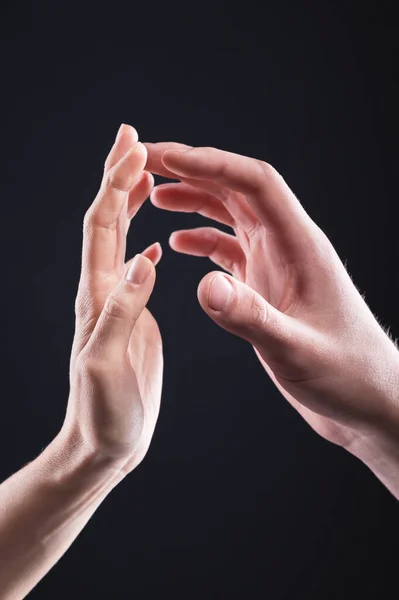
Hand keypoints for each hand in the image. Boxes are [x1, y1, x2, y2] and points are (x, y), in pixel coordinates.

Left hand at [62, 125, 162, 473]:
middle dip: (117, 176)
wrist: (102, 443)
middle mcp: (102, 292)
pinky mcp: (130, 319)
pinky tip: (154, 241)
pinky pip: (133, 271)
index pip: (103, 228)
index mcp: (98, 298)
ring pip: (117, 241)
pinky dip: (141, 244)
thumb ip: (123, 312)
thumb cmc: (105, 414)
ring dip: (128, 203)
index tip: (133, 148)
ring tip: (143, 174)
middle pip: (105, 222)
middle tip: (132, 139)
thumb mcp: (110, 365)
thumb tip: (143, 257)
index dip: (115, 185)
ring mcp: (116, 304)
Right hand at [144, 142, 398, 457]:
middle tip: (147, 164)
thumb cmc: (346, 373)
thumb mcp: (295, 349)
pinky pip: (230, 250)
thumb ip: (250, 317)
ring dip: (195, 201)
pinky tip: (179, 244)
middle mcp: (288, 246)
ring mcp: (277, 264)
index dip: (211, 164)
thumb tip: (203, 286)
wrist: (367, 397)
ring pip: (232, 216)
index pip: (256, 184)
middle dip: (193, 171)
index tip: (166, 158)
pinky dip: (203, 240)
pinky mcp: (268, 285)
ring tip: (154, 196)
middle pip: (238, 190)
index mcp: (301, 246)